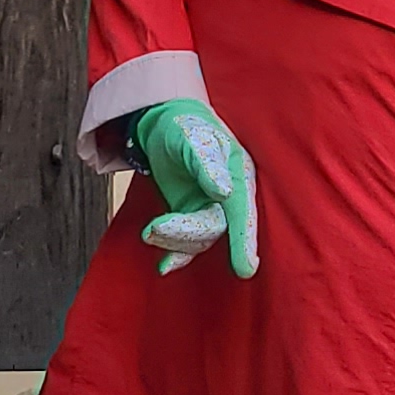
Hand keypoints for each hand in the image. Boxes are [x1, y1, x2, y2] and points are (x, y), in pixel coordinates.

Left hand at [129, 99, 257, 278]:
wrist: (165, 125)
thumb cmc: (184, 125)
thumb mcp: (193, 137)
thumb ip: (207, 163)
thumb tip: (224, 192)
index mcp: (239, 174)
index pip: (243, 212)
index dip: (244, 241)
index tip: (245, 269)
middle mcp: (230, 196)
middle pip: (215, 227)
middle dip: (185, 233)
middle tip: (154, 228)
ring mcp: (210, 208)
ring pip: (199, 238)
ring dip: (174, 240)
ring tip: (149, 230)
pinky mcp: (190, 217)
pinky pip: (187, 243)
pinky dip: (176, 255)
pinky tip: (163, 267)